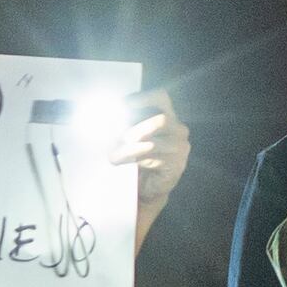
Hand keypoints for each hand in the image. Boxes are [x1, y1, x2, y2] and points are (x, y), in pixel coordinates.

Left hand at [125, 97, 195, 231]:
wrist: (146, 188)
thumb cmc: (137, 158)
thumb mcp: (130, 137)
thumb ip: (124, 125)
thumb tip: (105, 117)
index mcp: (168, 116)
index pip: (161, 98)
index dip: (142, 98)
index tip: (121, 105)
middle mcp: (178, 130)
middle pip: (161, 120)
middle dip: (135, 128)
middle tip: (117, 136)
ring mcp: (180, 148)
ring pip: (153, 144)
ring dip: (128, 150)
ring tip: (112, 156)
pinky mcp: (176, 166)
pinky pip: (153, 160)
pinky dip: (134, 161)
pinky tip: (123, 163)